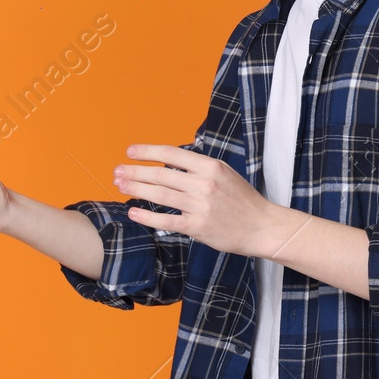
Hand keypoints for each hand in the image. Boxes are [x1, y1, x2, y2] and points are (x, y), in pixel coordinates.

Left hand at [115, 144, 283, 256]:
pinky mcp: (198, 227)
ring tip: (120, 185)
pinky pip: (166, 220)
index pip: (171, 154)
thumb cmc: (243, 200)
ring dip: (136, 189)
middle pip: (161, 175)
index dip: (147, 152)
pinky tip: (133, 211)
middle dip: (135, 172)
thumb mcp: (224, 174)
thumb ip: (199, 168)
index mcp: (210, 166)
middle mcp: (204, 184)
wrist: (262, 226)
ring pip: (160, 194)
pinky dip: (147, 216)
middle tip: (117, 171)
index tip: (130, 152)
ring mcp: (200, 206)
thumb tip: (169, 164)